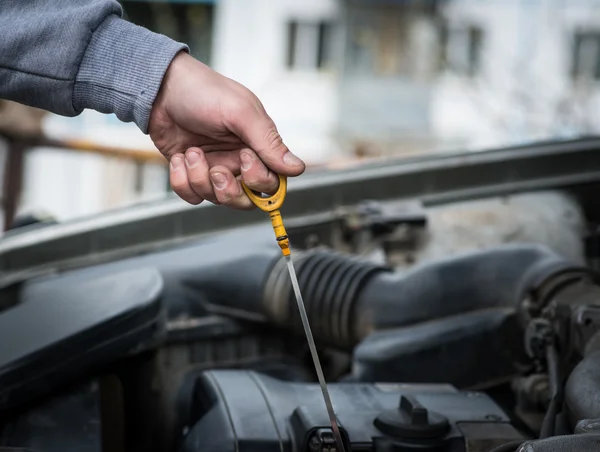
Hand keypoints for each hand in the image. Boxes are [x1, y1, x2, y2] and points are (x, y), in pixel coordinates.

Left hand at [148, 52, 305, 208]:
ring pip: (216, 199)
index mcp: (258, 146)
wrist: (160, 87)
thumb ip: (269, 142)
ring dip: (200, 179)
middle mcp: (238, 161)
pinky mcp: (191, 173)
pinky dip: (182, 181)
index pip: (272, 182)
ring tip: (191, 153)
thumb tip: (297, 168)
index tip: (244, 156)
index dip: (259, 179)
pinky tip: (179, 157)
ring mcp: (214, 168)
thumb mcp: (241, 113)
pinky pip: (192, 196)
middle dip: (230, 191)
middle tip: (216, 171)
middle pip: (247, 201)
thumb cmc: (204, 92)